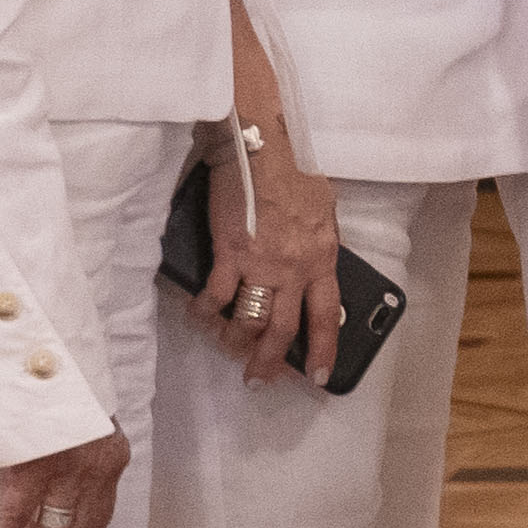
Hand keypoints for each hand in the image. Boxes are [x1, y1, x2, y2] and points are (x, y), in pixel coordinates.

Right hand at [201, 128, 344, 384]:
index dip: (323, 352)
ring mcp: (261, 264)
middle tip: (258, 380)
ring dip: (235, 342)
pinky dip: (207, 310)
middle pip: (282, 330)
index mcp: (322, 259)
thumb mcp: (323, 212)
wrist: (262, 147)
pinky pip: (217, 296)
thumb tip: (313, 267)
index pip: (325, 317)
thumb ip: (318, 245)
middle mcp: (294, 268)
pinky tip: (201, 315)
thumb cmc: (295, 171)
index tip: (319, 378)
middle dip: (270, 361)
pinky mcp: (229, 253)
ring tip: (228, 350)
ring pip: (248, 320)